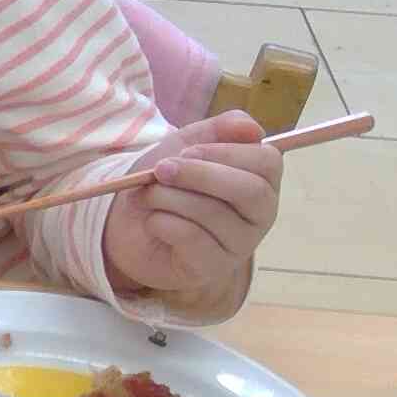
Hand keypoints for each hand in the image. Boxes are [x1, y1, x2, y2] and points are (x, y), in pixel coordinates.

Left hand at [101, 110, 283, 307]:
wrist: (128, 226)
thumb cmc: (167, 183)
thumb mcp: (188, 145)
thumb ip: (220, 129)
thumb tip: (252, 128)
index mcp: (261, 180)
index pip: (268, 161)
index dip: (226, 152)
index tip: (188, 150)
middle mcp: (260, 215)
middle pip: (250, 191)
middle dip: (200, 175)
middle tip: (161, 170)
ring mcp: (239, 245)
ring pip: (214, 214)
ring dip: (171, 198)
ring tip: (149, 195)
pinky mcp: (211, 268)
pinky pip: (192, 239)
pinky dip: (163, 223)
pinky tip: (153, 221)